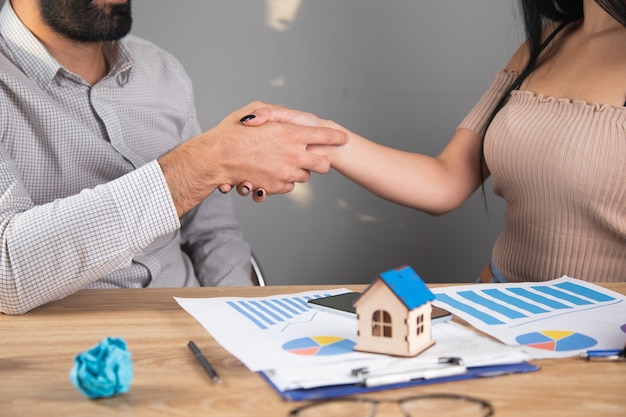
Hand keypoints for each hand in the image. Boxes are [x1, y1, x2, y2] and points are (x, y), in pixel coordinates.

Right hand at [219, 104, 344, 201]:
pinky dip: (284, 181)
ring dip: (298, 171)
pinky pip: (289, 187)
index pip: (325, 135)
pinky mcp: (276, 187)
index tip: (343, 138)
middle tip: (314, 158)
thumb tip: (286, 115)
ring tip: (283, 164)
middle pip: (322, 164)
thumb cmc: (232, 132)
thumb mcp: (254, 109)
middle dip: (320, 161)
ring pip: (304, 177)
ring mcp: (286, 172)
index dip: (336, 137)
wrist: (216, 157)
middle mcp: (294, 154)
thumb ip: (275, 112)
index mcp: (291, 133)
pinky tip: (271, 173)